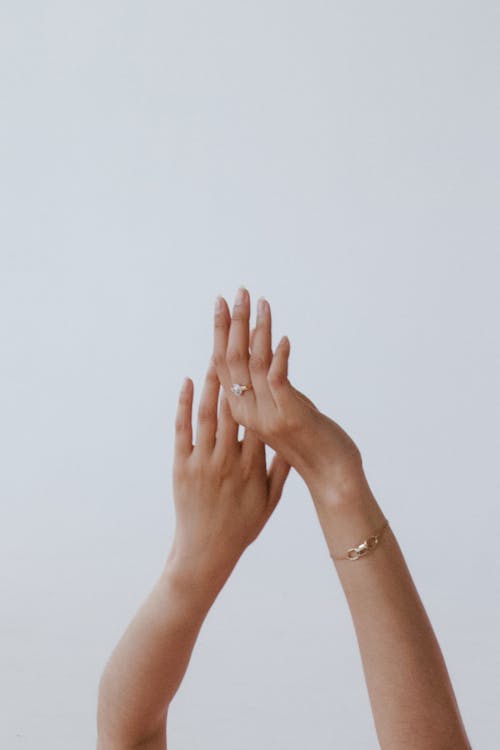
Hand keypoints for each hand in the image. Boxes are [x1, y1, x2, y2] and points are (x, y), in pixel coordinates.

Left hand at [167, 359, 290, 587]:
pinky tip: (188, 380)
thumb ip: (280, 469)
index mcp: (253, 465)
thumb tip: (290, 440)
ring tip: (217, 350)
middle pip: (236, 405)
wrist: (206, 552)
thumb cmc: (242, 527)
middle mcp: (229, 459)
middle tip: (241, 339)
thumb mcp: (271, 501)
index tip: (269, 359)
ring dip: (215, 379)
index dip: (265, 389)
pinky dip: (185, 404)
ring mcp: (203, 461)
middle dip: (239, 372)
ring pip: (210, 413)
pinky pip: (183, 429)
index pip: (260, 417)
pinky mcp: (181, 466)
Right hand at [212, 288, 364, 501]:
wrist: (331, 479)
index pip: (223, 364)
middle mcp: (248, 413)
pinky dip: (281, 357)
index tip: (221, 306)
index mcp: (242, 412)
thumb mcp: (282, 415)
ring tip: (259, 302)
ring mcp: (267, 415)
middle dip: (232, 322)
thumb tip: (270, 361)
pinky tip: (284, 338)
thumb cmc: (309, 449)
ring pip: (253, 364)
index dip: (220, 333)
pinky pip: (279, 380)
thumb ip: (271, 394)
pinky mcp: (289, 417)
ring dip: (257, 330)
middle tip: (235, 292)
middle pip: (232, 359)